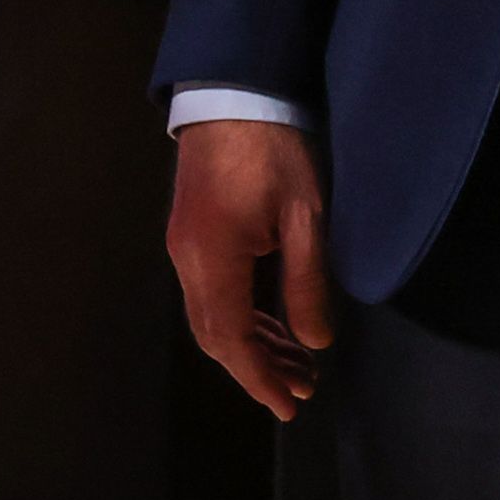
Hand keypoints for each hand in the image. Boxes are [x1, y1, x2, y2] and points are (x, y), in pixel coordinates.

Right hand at [167, 119, 334, 418]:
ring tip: (297, 363)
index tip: (289, 406)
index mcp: (214, 259)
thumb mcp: (305, 217)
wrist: (231, 93)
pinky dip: (242, 317)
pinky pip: (211, 292)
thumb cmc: (273, 151)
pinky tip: (273, 324)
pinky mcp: (191, 233)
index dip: (259, 378)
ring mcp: (184, 246)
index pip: (232, 339)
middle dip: (257, 368)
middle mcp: (188, 259)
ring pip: (211, 316)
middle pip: (215, 334)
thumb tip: (314, 342)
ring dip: (252, 344)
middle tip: (303, 389)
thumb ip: (306, 283)